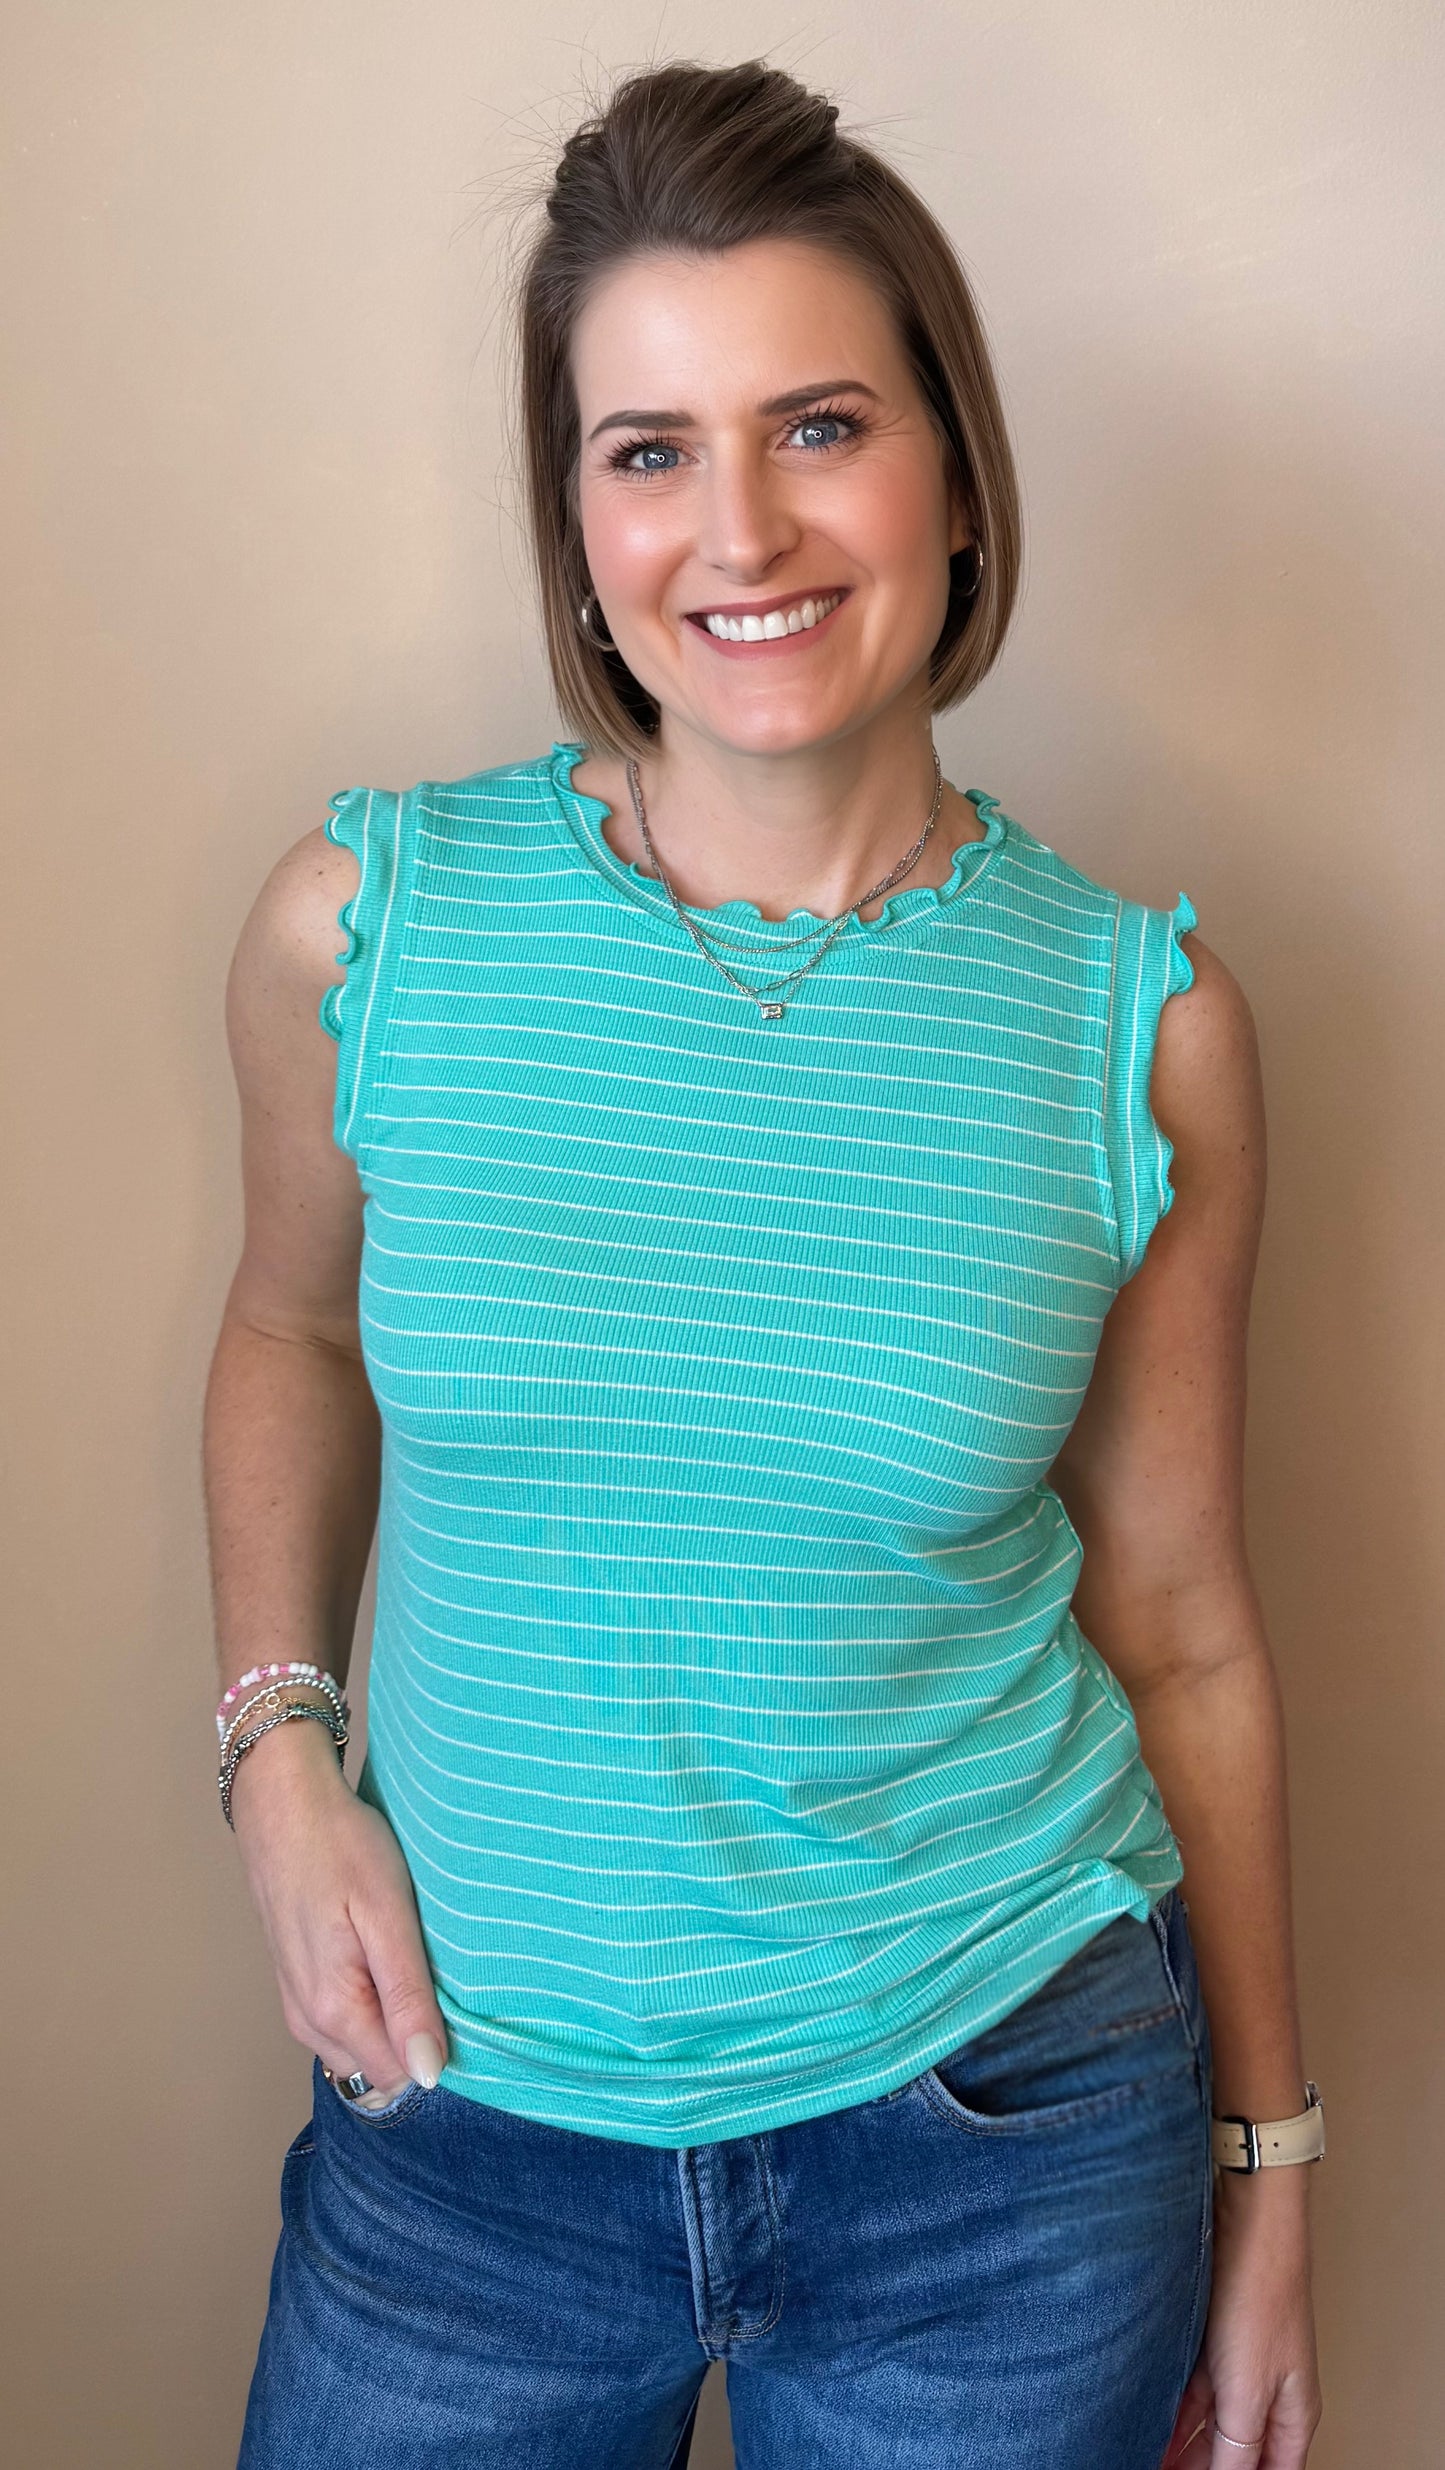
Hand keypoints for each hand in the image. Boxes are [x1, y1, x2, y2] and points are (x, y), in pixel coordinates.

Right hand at [230, 1718, 448, 2099]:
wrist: (281, 1802)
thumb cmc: (340, 1846)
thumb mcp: (387, 1916)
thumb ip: (407, 1999)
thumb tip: (428, 2074)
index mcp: (335, 2011)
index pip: (401, 2076)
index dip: (437, 2047)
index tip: (459, 2001)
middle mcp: (309, 2022)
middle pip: (379, 2067)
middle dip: (414, 2038)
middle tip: (436, 1971)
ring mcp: (297, 2003)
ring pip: (359, 2047)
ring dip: (392, 2020)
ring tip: (411, 1957)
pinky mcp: (295, 1981)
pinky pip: (342, 2021)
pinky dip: (370, 2003)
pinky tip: (382, 1955)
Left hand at [1161, 2169, 1321, 2466]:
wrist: (1249, 2223)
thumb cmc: (1261, 2296)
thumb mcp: (1247, 2392)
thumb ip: (1237, 2449)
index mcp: (1293, 2418)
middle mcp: (1271, 2395)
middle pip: (1241, 2454)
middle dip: (1206, 2467)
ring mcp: (1243, 2366)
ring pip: (1215, 2424)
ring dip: (1185, 2444)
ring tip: (1151, 2456)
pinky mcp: (1217, 2339)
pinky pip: (1196, 2391)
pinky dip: (1176, 2412)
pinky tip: (1152, 2423)